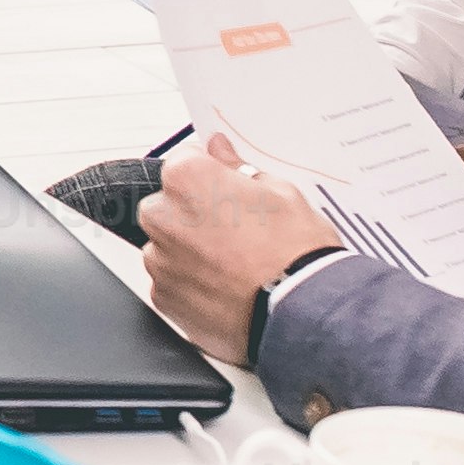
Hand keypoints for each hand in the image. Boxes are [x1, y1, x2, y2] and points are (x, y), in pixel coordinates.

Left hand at [136, 136, 341, 366]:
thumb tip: (220, 152)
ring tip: (233, 263)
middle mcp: (164, 218)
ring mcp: (161, 261)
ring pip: (167, 246)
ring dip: (190, 250)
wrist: (302, 312)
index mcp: (188, 180)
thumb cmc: (296, 253)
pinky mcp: (164, 298)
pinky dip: (190, 283)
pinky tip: (225, 286)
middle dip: (193, 213)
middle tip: (235, 230)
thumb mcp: (280, 193)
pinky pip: (171, 281)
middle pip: (167, 205)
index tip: (226, 189)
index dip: (209, 174)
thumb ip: (237, 168)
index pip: (183, 161)